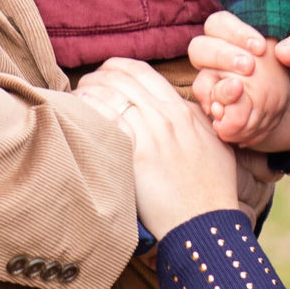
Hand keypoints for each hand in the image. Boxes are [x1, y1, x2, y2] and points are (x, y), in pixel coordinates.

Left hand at [74, 58, 239, 235]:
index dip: (116, 68)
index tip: (104, 74)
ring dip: (88, 91)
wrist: (206, 220)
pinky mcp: (139, 155)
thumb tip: (180, 107)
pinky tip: (78, 113)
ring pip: (111, 95)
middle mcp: (166, 116)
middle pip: (121, 79)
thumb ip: (194, 120)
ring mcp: (153, 133)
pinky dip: (90, 111)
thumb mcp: (213, 143)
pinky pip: (108, 121)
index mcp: (182, 110)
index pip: (141, 71)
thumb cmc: (212, 187)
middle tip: (84, 85)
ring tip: (76, 98)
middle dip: (97, 77)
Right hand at [188, 13, 289, 152]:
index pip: (220, 24)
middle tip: (248, 67)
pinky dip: (219, 112)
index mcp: (242, 38)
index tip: (260, 48)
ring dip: (216, 88)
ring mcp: (220, 88)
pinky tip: (233, 114)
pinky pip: (210, 112)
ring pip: (201, 82)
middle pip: (200, 49)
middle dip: (220, 55)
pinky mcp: (223, 114)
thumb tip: (284, 51)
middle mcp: (224, 61)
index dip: (234, 32)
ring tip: (238, 91)